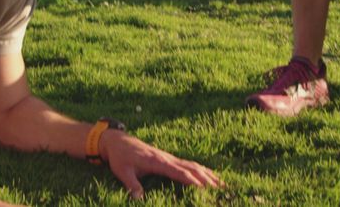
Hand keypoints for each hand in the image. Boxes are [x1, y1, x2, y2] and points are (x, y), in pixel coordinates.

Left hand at [100, 130, 222, 199]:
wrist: (118, 142)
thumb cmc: (120, 157)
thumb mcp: (122, 171)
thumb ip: (131, 184)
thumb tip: (138, 198)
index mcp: (157, 161)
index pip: (178, 171)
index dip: (191, 180)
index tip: (204, 188)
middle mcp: (166, 158)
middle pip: (190, 167)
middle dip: (206, 177)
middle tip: (221, 188)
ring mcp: (168, 157)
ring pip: (192, 164)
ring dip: (207, 173)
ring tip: (221, 182)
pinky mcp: (167, 158)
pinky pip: (187, 164)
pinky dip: (200, 169)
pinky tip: (207, 174)